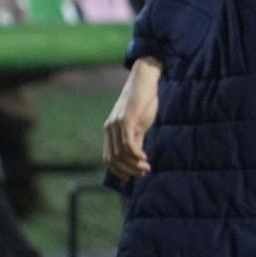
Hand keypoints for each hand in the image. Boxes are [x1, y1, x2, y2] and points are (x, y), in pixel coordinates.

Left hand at [103, 57, 161, 181]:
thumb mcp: (139, 123)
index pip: (108, 158)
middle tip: (143, 173)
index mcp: (110, 130)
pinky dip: (135, 155)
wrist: (145, 78)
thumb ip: (136, 138)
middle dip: (127, 170)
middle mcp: (110, 128)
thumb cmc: (144, 100)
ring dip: (133, 165)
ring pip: (120, 154)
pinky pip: (127, 144)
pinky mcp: (126, 119)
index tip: (133, 178)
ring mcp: (116, 124)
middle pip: (112, 159)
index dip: (118, 171)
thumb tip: (137, 157)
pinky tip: (144, 158)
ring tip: (146, 167)